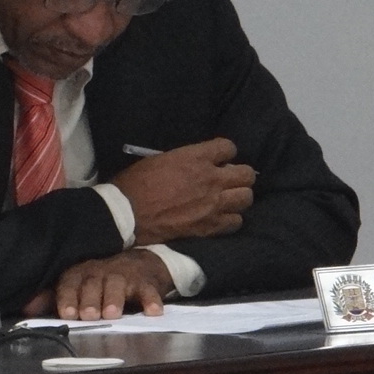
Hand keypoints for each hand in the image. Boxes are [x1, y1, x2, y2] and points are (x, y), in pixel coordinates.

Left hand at [23, 249, 172, 320]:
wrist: (138, 264)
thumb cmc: (100, 281)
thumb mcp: (77, 287)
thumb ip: (54, 298)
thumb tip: (26, 309)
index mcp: (80, 274)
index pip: (69, 283)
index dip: (67, 297)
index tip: (67, 314)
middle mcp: (100, 272)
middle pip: (93, 283)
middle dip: (90, 299)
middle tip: (89, 315)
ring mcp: (123, 275)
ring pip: (118, 284)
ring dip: (114, 298)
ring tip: (112, 314)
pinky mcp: (145, 282)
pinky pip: (149, 290)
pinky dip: (151, 300)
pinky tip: (153, 312)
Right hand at [112, 137, 255, 244]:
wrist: (126, 215)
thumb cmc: (135, 184)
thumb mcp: (159, 160)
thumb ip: (184, 160)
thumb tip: (196, 164)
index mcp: (196, 158)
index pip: (229, 147)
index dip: (225, 152)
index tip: (218, 159)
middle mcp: (211, 179)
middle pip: (246, 174)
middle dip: (239, 175)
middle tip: (226, 180)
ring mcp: (214, 204)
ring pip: (246, 197)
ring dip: (237, 197)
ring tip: (226, 199)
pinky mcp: (210, 226)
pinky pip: (236, 221)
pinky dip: (230, 218)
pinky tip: (219, 217)